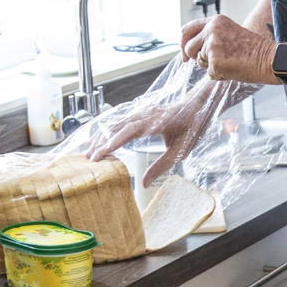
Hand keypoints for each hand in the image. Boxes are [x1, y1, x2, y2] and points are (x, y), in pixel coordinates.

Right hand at [87, 102, 205, 187]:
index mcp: (156, 121)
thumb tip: (144, 183)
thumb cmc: (192, 125)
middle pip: (117, 127)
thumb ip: (162, 165)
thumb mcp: (182, 149)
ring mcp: (141, 112)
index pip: (130, 130)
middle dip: (101, 143)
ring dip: (101, 136)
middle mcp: (145, 114)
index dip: (114, 140)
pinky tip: (96, 138)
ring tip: (88, 152)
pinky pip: (119, 121)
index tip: (101, 152)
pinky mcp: (139, 113)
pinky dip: (105, 130)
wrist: (198, 103)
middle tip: (89, 159)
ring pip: (115, 123)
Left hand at [182, 14, 278, 84]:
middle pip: (188, 46)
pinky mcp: (214, 61)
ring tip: (228, 63)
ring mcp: (212, 46)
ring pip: (198, 61)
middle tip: (208, 62)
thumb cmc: (254, 49)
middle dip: (193, 57)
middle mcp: (211, 30)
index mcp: (216, 21)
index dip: (184, 41)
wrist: (268, 58)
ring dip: (209, 65)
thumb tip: (197, 48)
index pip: (188, 28)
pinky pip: (209, 72)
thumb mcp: (230, 33)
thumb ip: (213, 36)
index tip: (185, 52)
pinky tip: (233, 69)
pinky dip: (219, 74)